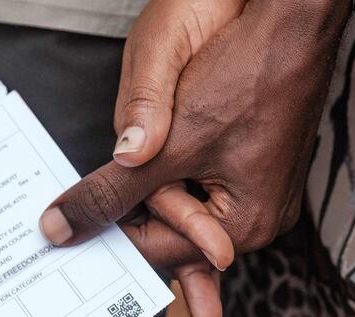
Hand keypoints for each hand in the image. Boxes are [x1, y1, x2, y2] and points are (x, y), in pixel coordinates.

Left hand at [40, 1, 349, 316]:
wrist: (291, 27)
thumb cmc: (245, 75)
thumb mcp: (169, 144)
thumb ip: (112, 192)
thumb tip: (63, 226)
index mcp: (245, 226)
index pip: (161, 250)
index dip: (113, 232)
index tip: (77, 221)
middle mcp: (262, 219)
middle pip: (177, 232)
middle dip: (142, 208)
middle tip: (111, 180)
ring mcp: (265, 194)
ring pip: (189, 205)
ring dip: (160, 187)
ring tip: (151, 152)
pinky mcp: (260, 170)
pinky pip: (209, 186)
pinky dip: (181, 174)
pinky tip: (169, 148)